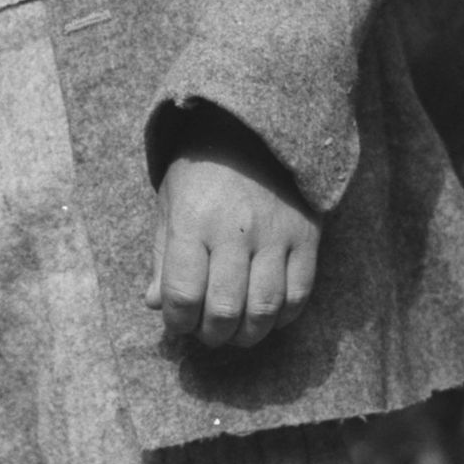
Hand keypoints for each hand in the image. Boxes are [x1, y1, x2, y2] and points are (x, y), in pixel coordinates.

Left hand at [146, 122, 318, 350]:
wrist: (255, 129)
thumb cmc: (202, 172)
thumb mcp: (170, 205)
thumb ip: (164, 258)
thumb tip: (156, 304)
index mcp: (192, 221)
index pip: (182, 294)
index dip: (178, 322)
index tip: (179, 322)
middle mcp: (234, 230)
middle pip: (224, 309)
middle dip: (212, 334)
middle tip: (208, 332)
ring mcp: (275, 234)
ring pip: (264, 308)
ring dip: (248, 334)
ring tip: (237, 332)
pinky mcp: (306, 236)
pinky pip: (299, 292)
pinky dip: (283, 316)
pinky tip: (268, 316)